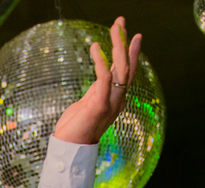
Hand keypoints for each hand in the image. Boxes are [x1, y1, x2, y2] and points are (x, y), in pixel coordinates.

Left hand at [53, 17, 142, 144]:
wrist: (71, 148)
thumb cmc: (77, 127)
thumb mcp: (89, 103)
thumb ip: (98, 90)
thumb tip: (103, 76)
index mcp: (116, 98)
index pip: (127, 72)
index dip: (131, 53)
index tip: (134, 35)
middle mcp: (117, 100)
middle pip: (127, 66)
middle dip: (125, 42)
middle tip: (121, 22)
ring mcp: (110, 103)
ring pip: (120, 69)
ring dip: (118, 46)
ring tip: (114, 28)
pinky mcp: (99, 106)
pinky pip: (104, 79)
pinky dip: (101, 62)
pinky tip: (96, 47)